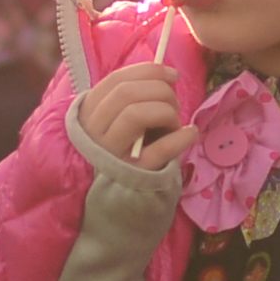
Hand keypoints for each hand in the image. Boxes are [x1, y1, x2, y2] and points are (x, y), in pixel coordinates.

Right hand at [58, 0, 183, 174]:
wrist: (116, 209)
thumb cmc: (125, 157)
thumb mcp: (117, 126)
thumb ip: (132, 101)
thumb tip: (165, 73)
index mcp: (88, 116)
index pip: (115, 81)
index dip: (147, 71)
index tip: (170, 74)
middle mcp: (94, 133)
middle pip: (127, 93)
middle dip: (160, 90)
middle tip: (174, 102)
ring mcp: (111, 155)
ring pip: (137, 113)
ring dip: (167, 112)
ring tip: (175, 124)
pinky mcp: (133, 175)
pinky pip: (160, 149)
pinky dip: (181, 137)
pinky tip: (191, 133)